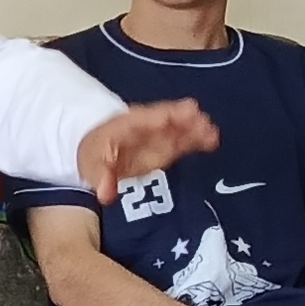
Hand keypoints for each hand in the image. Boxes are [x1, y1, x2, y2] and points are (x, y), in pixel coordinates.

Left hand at [79, 100, 219, 192]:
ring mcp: (159, 136)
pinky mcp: (166, 148)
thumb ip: (102, 178)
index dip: (169, 114)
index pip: (149, 118)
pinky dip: (197, 140)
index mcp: (129, 124)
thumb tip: (106, 194)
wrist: (98, 153)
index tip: (187, 111)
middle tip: (205, 124)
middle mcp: (148, 127)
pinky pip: (184, 141)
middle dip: (187, 122)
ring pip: (180, 130)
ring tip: (212, 134)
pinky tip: (212, 142)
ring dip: (196, 130)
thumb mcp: (92, 166)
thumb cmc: (95, 153)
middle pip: (170, 121)